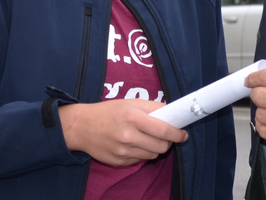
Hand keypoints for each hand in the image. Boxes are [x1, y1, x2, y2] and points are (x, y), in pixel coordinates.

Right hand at [58, 99, 187, 165]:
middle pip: (161, 147)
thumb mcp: (130, 103)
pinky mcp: (118, 162)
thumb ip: (152, 107)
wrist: (81, 126)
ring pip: (152, 155)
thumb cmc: (108, 111)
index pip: (163, 130)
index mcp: (132, 118)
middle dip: (167, 142)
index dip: (177, 134)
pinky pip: (139, 160)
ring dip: (155, 148)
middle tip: (165, 135)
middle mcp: (128, 136)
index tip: (183, 134)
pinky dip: (141, 153)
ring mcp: (122, 152)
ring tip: (147, 138)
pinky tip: (133, 144)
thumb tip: (171, 113)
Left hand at [245, 67, 265, 154]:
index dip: (253, 78)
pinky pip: (263, 131)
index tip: (249, 81)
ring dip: (263, 112)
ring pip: (259, 115)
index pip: (265, 77)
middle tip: (263, 96)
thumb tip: (261, 79)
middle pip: (258, 96)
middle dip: (258, 94)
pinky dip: (265, 126)